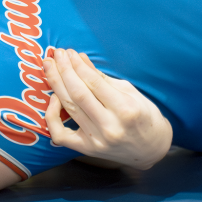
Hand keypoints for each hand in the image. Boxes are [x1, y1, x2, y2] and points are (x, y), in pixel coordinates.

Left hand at [43, 49, 171, 168]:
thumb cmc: (143, 116)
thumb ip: (102, 78)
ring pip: (69, 108)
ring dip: (56, 84)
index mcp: (125, 109)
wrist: (151, 149)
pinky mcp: (87, 149)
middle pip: (78, 94)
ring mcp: (97, 140)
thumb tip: (79, 59)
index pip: (94, 82)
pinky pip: (60, 134)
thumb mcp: (129, 92)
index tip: (69, 53)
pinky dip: (51, 116)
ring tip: (50, 67)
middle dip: (64, 70)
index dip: (78, 65)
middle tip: (55, 55)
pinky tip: (53, 99)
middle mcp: (110, 126)